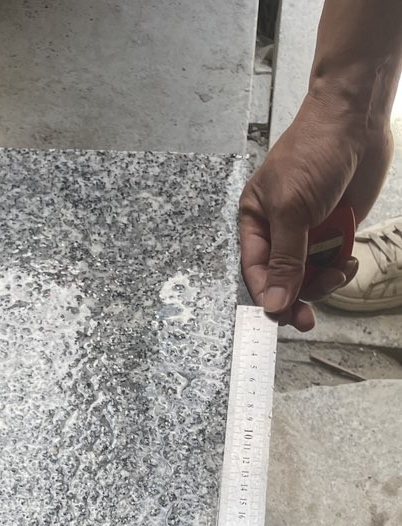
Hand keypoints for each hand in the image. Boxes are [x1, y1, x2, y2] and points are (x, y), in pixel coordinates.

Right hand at [240, 90, 392, 330]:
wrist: (355, 121)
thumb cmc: (313, 150)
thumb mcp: (292, 208)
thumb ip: (284, 259)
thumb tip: (273, 302)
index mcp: (256, 222)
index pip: (255, 271)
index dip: (268, 295)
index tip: (283, 314)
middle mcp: (279, 230)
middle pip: (282, 280)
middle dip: (296, 297)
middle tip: (306, 319)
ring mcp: (308, 231)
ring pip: (309, 276)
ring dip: (324, 282)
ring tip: (339, 272)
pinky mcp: (334, 230)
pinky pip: (333, 263)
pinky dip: (341, 268)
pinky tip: (349, 262)